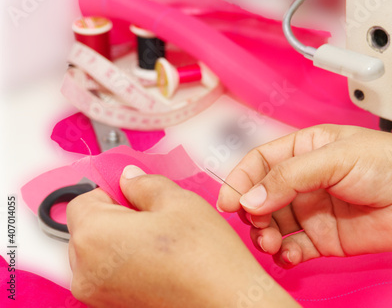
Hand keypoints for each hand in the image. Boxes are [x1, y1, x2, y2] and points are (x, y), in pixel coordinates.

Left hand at [67, 166, 298, 307]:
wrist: (226, 302)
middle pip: (88, 226)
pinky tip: (158, 259)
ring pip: (99, 249)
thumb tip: (129, 178)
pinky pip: (109, 272)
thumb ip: (143, 183)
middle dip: (117, 215)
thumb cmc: (206, 259)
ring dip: (121, 239)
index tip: (134, 193)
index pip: (83, 199)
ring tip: (159, 241)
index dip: (113, 191)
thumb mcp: (178, 201)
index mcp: (94, 237)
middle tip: (154, 216)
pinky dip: (126, 261)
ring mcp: (98, 294)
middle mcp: (86, 271)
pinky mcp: (112, 305)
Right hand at [217, 125, 391, 267]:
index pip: (260, 163)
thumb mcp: (336, 157)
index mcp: (304, 150)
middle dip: (252, 212)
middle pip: (261, 196)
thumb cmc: (391, 164)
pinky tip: (288, 255)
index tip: (229, 201)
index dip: (240, 180)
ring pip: (272, 225)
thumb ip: (291, 176)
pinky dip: (284, 255)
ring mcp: (312, 210)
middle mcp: (304, 181)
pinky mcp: (322, 238)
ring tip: (271, 241)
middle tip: (256, 222)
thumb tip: (253, 196)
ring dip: (264, 235)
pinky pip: (293, 249)